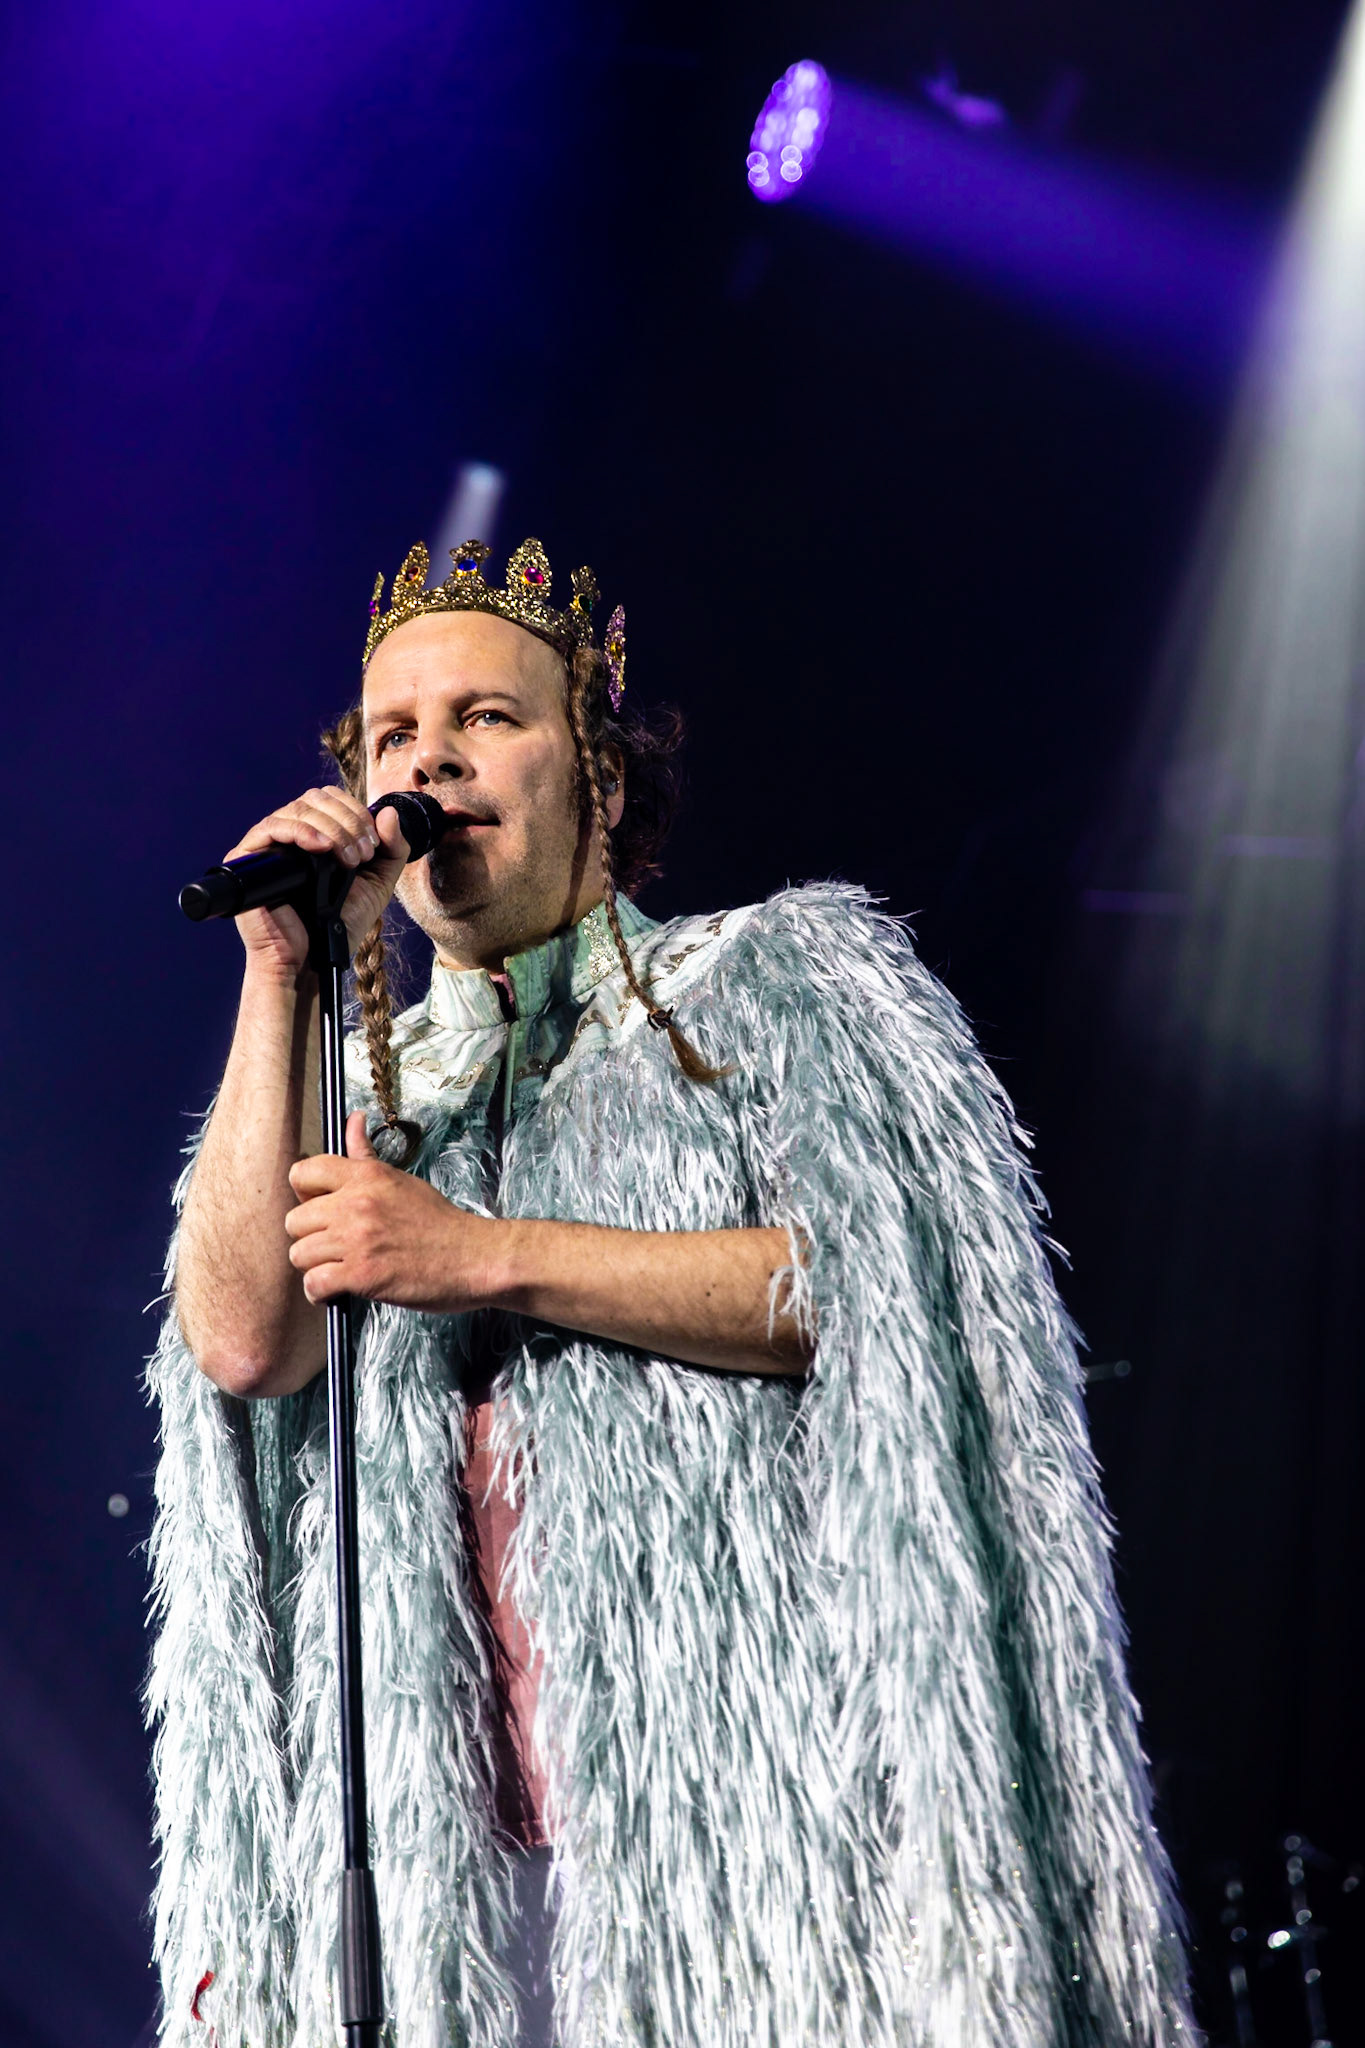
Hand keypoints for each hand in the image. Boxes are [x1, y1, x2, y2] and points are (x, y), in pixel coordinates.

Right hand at [226, 786, 409, 977]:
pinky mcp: (247, 857)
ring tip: (348, 859)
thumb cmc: (339, 925)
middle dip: (348, 821)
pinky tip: (322, 848)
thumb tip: (388, 811)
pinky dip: (301, 831)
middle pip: (316, 798)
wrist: (312, 958)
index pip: (331, 799)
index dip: (356, 812)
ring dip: (332, 828)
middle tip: (363, 854)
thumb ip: (392, 850)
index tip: (373, 844)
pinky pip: (271, 826)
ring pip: (298, 808)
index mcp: (315, 835)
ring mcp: (267, 844)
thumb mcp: (378, 884)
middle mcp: (290, 835)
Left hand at [285, 1113, 497, 1309]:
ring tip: (339, 1268)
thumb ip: (365, 1154)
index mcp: (365, 1176)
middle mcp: (356, 1204)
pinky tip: (339, 1289)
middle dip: (310, 1237)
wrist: (471, 1257)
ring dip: (316, 1267)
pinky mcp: (362, 1275)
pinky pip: (314, 1284)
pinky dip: (321, 1292)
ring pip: (300, 1255)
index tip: (322, 1209)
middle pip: (294, 1221)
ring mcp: (357, 1240)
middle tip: (334, 1246)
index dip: (305, 1195)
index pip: (303, 1173)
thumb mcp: (400, 1179)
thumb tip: (353, 1119)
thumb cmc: (439, 1222)